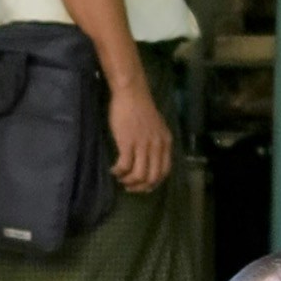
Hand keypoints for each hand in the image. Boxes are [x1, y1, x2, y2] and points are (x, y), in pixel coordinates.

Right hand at [108, 72, 174, 192]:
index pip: (165, 172)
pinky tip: (113, 169)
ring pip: (139, 175)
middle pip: (152, 178)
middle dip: (140, 187)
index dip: (154, 183)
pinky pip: (125, 166)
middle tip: (130, 186)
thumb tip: (151, 159)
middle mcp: (157, 146)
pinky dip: (118, 172)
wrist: (131, 94)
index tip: (143, 185)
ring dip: (129, 181)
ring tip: (121, 178)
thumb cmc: (141, 108)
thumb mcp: (157, 127)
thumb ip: (157, 142)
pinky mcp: (128, 143)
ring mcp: (143, 145)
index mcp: (166, 143)